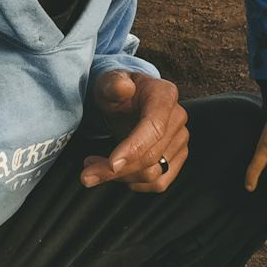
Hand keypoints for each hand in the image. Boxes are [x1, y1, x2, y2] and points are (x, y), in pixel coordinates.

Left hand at [81, 70, 188, 192]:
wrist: (127, 101)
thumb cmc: (116, 91)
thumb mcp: (108, 83)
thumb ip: (114, 84)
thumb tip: (123, 88)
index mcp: (165, 95)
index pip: (153, 128)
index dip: (133, 149)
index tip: (110, 165)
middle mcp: (178, 118)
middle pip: (150, 156)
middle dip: (115, 170)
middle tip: (86, 173)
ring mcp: (180, 139)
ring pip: (153, 174)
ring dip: (120, 178)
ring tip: (95, 168)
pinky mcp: (177, 156)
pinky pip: (159, 182)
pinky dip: (134, 184)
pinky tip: (116, 174)